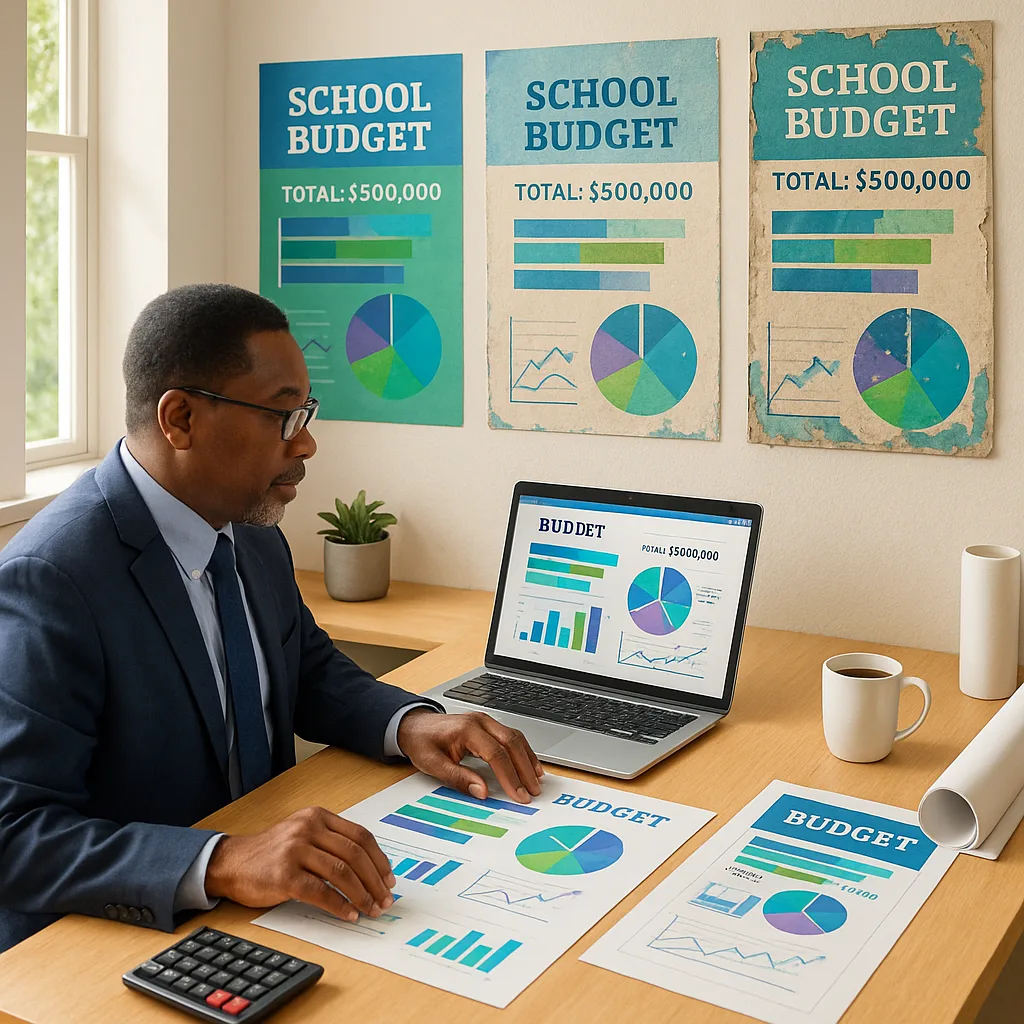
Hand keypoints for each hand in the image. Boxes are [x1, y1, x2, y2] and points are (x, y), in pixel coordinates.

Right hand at [205, 806, 395, 922]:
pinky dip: (340, 906)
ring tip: (371, 909)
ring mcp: (295, 850)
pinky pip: (321, 892)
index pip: (360, 836)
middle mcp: (308, 828)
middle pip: (355, 854)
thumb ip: (332, 842)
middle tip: (385, 899)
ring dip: (362, 895)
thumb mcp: (303, 834)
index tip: (389, 879)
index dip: (379, 859)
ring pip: (342, 873)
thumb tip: (370, 870)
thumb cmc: (272, 853)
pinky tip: (349, 914)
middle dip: (375, 880)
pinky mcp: (284, 875)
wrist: (231, 862)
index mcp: (318, 816)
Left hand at [397, 708, 543, 803]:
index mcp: (466, 729)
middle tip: (533, 791)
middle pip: (511, 743)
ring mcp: (485, 721)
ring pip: (515, 737)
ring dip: (527, 759)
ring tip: (536, 780)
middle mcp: (480, 721)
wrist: (415, 725)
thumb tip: (482, 791)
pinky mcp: (488, 725)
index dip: (510, 776)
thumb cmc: (422, 743)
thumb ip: (458, 778)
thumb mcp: (432, 764)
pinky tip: (529, 764)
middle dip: (524, 769)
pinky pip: (511, 736)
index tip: (518, 795)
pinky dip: (522, 751)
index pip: (496, 754)